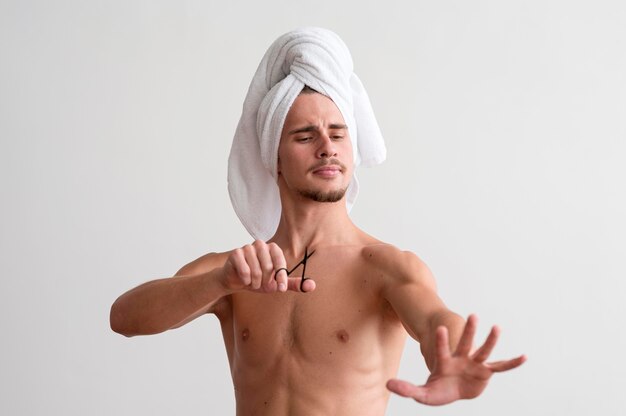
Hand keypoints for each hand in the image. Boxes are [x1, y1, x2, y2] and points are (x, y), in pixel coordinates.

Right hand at [221, 240, 315, 293]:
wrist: (236, 282)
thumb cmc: (258, 280)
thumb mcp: (276, 284)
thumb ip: (293, 283)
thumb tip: (312, 286)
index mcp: (272, 248)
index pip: (280, 260)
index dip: (281, 275)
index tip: (281, 289)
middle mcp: (260, 244)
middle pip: (268, 266)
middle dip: (265, 281)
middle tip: (261, 285)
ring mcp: (247, 247)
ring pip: (256, 269)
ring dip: (255, 282)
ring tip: (253, 283)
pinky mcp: (236, 253)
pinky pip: (244, 270)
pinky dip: (245, 279)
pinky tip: (244, 280)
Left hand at [386, 314, 525, 405]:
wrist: (453, 390)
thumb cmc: (438, 389)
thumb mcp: (422, 394)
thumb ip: (407, 389)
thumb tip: (388, 385)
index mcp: (445, 363)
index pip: (442, 350)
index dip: (441, 341)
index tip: (441, 328)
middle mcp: (461, 359)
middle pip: (465, 343)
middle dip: (469, 331)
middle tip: (473, 315)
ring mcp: (474, 364)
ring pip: (484, 350)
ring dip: (490, 340)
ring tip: (497, 327)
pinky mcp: (485, 372)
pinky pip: (500, 367)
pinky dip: (512, 363)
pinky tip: (524, 356)